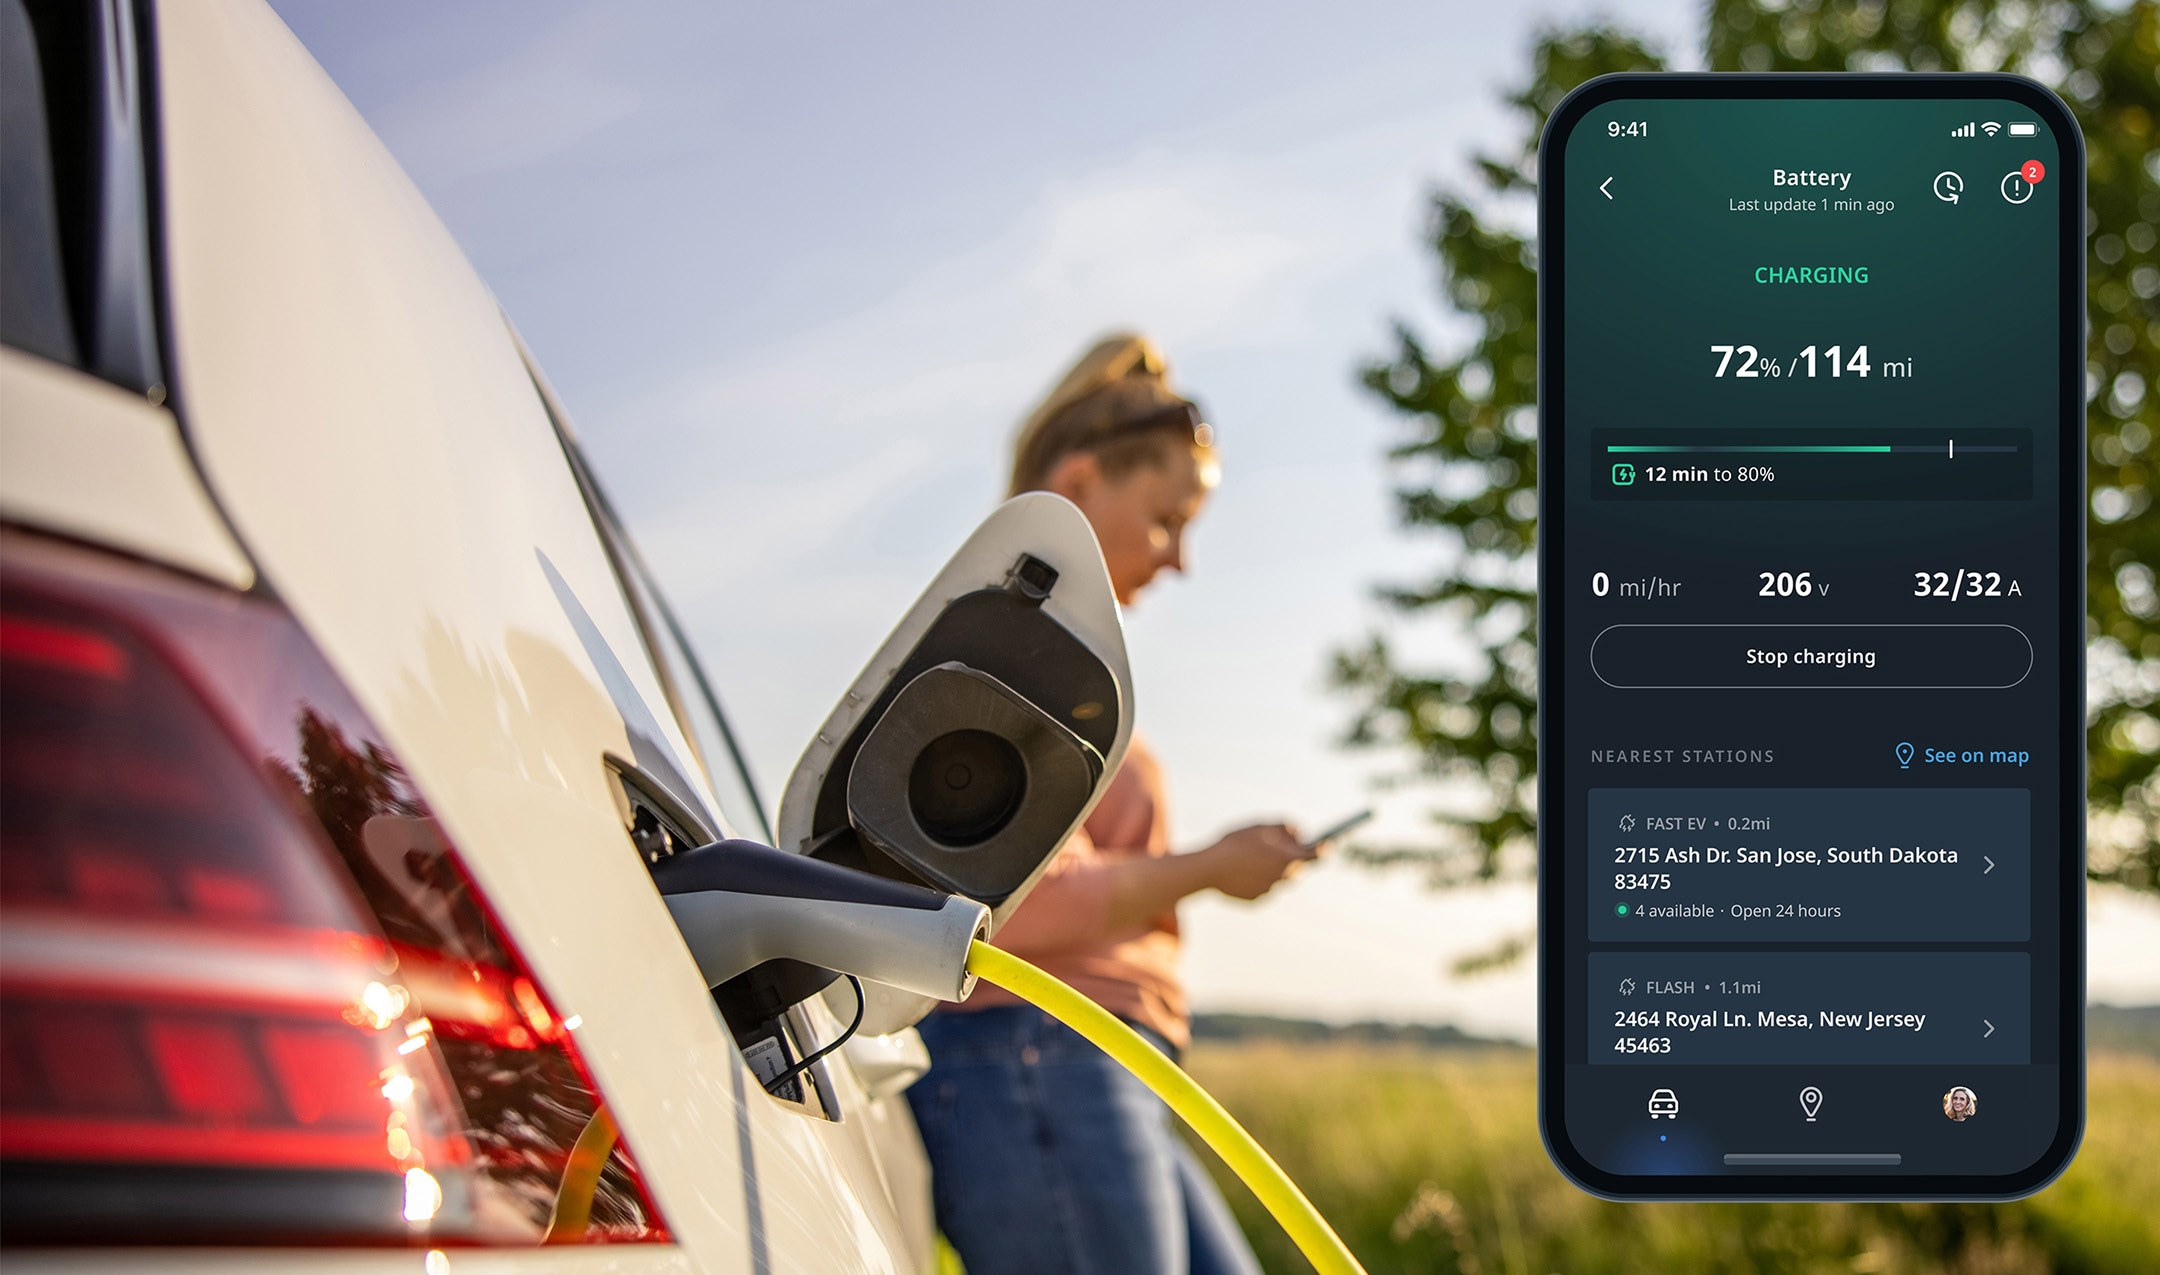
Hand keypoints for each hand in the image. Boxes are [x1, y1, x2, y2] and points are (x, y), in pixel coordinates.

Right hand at [1201, 823, 1315, 900]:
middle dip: (1288, 858)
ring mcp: (1269, 891)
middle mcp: (1282, 879)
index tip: (1328, 845)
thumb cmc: (1234, 844)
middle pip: (1294, 868)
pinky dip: (1255, 880)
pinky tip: (1241, 871)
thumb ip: (1284, 826)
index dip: (1323, 849)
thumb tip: (1299, 831)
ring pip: (1276, 879)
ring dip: (1270, 869)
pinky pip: (1261, 888)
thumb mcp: (1259, 826)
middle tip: (1277, 847)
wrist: (1208, 869)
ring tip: (1251, 858)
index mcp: (1287, 860)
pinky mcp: (1255, 900)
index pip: (1314, 855)